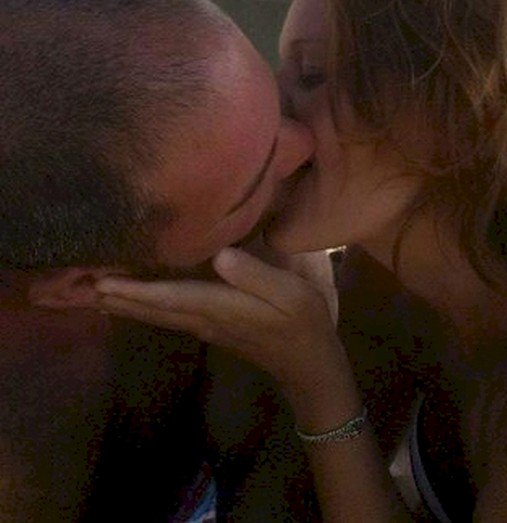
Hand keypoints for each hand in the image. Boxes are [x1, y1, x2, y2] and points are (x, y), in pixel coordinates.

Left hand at [97, 247, 343, 398]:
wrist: (310, 367)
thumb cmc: (303, 324)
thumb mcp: (292, 294)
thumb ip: (257, 275)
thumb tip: (221, 256)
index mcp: (220, 308)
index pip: (168, 297)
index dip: (133, 288)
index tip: (100, 281)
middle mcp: (204, 319)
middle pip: (152, 308)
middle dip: (117, 295)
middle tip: (78, 283)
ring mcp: (205, 325)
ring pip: (156, 313)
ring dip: (126, 302)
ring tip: (94, 290)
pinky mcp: (210, 325)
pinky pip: (166, 313)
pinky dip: (144, 305)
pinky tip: (133, 298)